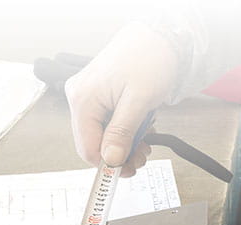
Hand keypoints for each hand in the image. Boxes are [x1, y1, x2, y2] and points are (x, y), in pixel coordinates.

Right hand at [65, 23, 177, 176]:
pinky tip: (141, 128)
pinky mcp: (101, 94)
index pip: (87, 147)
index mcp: (84, 99)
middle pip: (94, 142)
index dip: (109, 164)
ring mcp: (90, 95)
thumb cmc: (150, 59)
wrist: (159, 36)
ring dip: (125, 143)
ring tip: (146, 142)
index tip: (128, 171)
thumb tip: (111, 160)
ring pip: (103, 134)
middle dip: (119, 154)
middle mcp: (81, 97)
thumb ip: (122, 133)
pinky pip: (109, 121)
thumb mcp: (138, 101)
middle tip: (142, 157)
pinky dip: (126, 130)